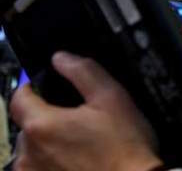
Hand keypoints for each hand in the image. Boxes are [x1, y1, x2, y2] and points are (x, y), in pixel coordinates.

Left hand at [10, 52, 163, 170]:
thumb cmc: (125, 148)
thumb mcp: (112, 98)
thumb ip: (83, 72)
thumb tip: (62, 58)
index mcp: (41, 124)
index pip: (19, 96)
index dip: (34, 87)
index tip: (50, 89)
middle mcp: (28, 153)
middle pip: (29, 125)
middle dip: (49, 119)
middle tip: (81, 121)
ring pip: (34, 149)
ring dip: (51, 144)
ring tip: (83, 145)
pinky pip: (40, 168)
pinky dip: (53, 163)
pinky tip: (79, 162)